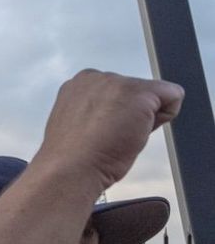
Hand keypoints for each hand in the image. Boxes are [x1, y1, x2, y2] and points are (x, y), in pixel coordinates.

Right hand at [37, 70, 183, 189]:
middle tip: (110, 136)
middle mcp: (95, 77)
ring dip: (144, 116)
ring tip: (119, 135)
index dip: (117, 115)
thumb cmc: (73, 156)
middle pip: (136, 91)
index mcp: (79, 85)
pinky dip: (165, 115)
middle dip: (132, 113)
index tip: (100, 131)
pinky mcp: (138, 92)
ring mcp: (116, 82)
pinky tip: (137, 131)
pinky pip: (172, 95)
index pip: (118, 92)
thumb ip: (98, 109)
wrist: (71, 167)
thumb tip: (121, 114)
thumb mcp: (80, 123)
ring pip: (153, 94)